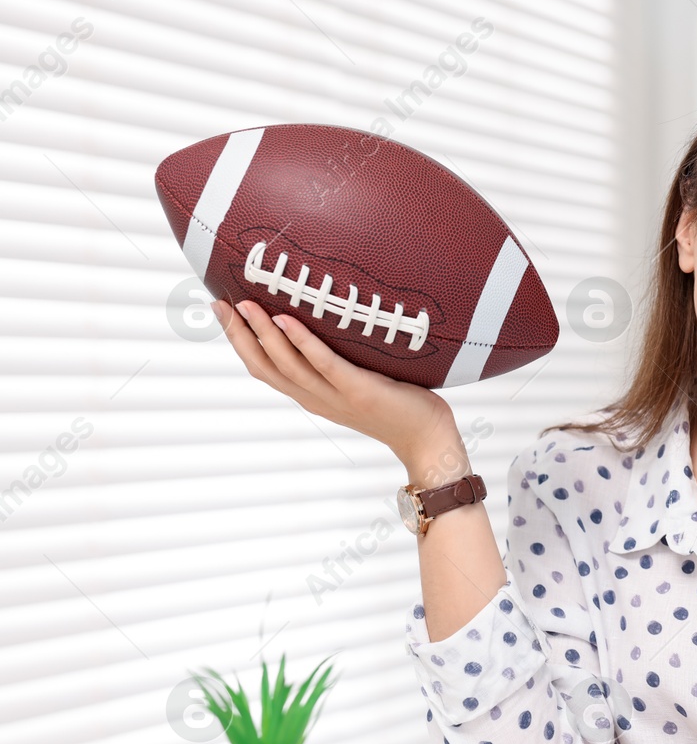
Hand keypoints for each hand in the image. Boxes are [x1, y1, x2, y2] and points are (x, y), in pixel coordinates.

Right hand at [213, 298, 459, 465]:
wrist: (428, 440)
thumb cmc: (399, 406)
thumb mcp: (356, 384)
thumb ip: (336, 365)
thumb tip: (325, 325)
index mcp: (312, 396)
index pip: (265, 368)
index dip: (239, 341)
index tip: (222, 310)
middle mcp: (316, 398)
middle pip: (265, 366)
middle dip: (239, 335)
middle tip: (220, 302)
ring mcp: (336, 396)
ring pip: (288, 365)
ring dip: (263, 333)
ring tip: (247, 304)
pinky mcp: (359, 391)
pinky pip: (325, 365)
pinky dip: (303, 342)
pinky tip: (287, 320)